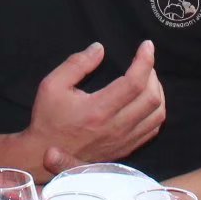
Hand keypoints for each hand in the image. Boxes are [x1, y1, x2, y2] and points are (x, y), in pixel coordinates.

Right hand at [26, 41, 165, 171]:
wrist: (43, 154)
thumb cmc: (48, 119)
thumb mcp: (52, 85)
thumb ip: (77, 64)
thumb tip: (99, 48)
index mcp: (98, 110)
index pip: (134, 82)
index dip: (145, 60)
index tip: (146, 45)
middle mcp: (115, 127)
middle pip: (151, 98)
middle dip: (152, 73)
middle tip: (144, 61)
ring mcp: (123, 141)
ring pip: (157, 114)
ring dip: (157, 92)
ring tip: (147, 79)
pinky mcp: (125, 149)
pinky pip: (152, 129)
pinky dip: (156, 111)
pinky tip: (146, 100)